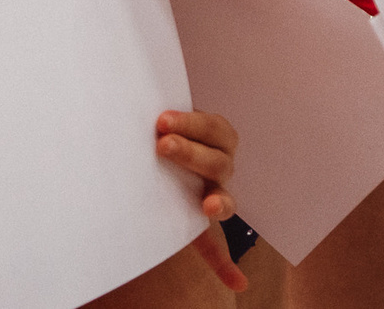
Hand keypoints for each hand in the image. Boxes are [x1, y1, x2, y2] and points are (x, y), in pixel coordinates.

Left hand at [159, 108, 247, 291]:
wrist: (157, 150)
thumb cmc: (162, 130)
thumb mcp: (168, 118)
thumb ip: (165, 113)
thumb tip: (147, 99)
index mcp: (218, 137)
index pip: (213, 128)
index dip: (191, 123)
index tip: (162, 121)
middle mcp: (221, 167)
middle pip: (217, 162)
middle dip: (191, 152)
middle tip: (162, 145)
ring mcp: (215, 195)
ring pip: (223, 199)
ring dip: (218, 202)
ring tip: (207, 206)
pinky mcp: (200, 223)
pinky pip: (216, 247)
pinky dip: (225, 266)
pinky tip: (237, 284)